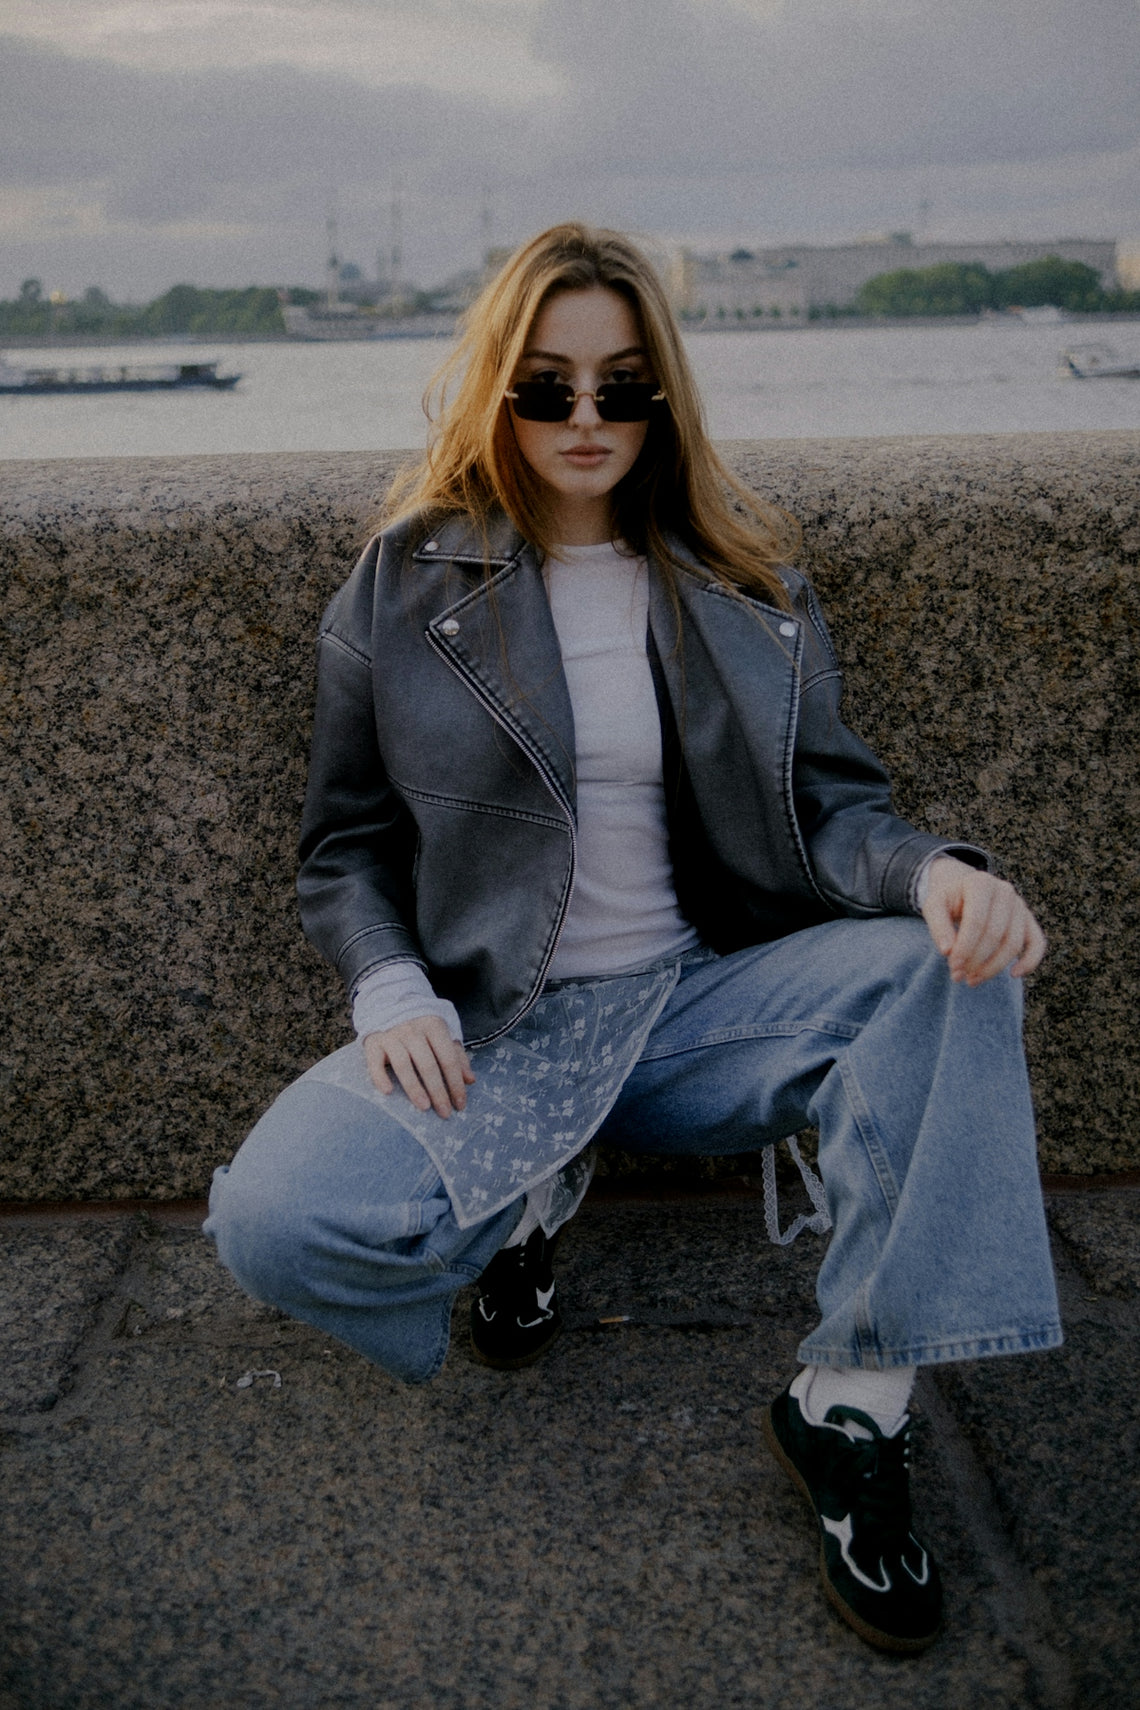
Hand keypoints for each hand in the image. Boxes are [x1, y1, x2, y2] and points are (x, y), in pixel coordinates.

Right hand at [363, 1016, 475, 1117]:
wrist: (387, 1005)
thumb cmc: (420, 1028)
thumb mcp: (441, 1036)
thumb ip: (457, 1056)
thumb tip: (471, 1080)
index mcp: (434, 1026)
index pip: (448, 1059)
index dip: (456, 1083)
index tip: (460, 1105)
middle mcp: (413, 1030)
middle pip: (428, 1065)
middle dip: (438, 1091)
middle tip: (444, 1113)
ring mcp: (392, 1036)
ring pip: (403, 1065)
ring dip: (414, 1087)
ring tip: (424, 1106)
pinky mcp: (373, 1043)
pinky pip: (375, 1062)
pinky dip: (380, 1077)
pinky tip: (388, 1091)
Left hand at [921, 857, 1046, 985]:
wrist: (964, 890)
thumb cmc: (948, 901)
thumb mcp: (934, 907)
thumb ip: (938, 927)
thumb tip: (947, 952)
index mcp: (980, 883)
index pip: (977, 921)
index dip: (965, 947)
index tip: (953, 966)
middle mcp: (1005, 891)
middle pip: (996, 934)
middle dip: (976, 960)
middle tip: (958, 976)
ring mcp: (1020, 905)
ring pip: (1014, 943)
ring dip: (994, 967)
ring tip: (972, 980)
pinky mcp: (1029, 920)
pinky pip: (1037, 943)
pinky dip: (1030, 961)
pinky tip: (1014, 974)